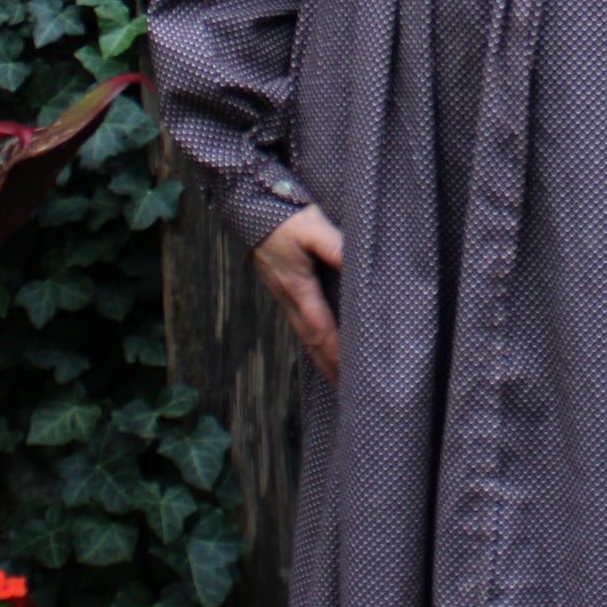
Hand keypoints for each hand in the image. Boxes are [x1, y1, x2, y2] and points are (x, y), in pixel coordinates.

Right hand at [252, 203, 343, 385]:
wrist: (249, 209)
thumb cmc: (284, 218)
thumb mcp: (312, 226)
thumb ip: (334, 245)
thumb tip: (357, 263)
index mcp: (299, 289)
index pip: (322, 331)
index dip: (337, 357)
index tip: (351, 378)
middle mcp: (290, 300)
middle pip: (313, 344)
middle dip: (331, 370)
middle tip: (349, 396)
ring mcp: (285, 298)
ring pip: (306, 337)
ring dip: (323, 361)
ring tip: (339, 383)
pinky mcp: (285, 291)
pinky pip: (302, 326)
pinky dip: (315, 344)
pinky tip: (322, 349)